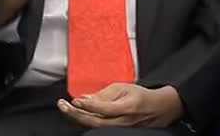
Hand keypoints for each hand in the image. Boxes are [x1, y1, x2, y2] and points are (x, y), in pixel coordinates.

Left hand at [57, 83, 183, 128]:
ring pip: (94, 127)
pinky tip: (75, 113)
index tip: (75, 100)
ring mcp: (119, 129)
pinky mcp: (115, 131)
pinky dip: (84, 120)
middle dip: (76, 114)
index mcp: (127, 108)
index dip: (89, 106)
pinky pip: (97, 127)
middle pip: (95, 122)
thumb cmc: (140, 96)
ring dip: (77, 117)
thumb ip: (104, 94)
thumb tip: (85, 98)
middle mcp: (123, 121)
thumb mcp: (123, 88)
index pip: (105, 109)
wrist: (157, 109)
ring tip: (64, 107)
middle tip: (62, 104)